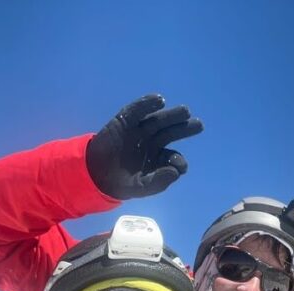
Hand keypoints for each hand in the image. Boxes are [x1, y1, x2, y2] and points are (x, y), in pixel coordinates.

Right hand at [85, 93, 202, 198]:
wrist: (94, 173)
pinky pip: (137, 111)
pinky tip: (159, 100)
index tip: (180, 165)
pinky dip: (147, 104)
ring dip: (172, 116)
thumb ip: (159, 182)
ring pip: (158, 121)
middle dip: (184, 129)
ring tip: (185, 111)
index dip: (178, 161)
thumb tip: (176, 172)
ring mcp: (140, 131)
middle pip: (171, 133)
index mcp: (159, 159)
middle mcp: (153, 142)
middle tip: (198, 125)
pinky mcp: (125, 121)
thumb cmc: (121, 182)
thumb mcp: (141, 187)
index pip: (174, 158)